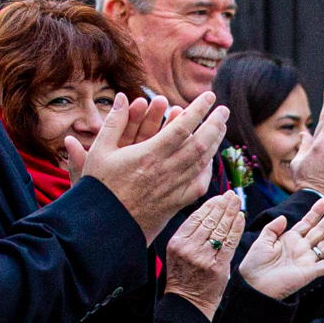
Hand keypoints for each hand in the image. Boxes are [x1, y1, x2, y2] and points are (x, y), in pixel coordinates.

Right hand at [75, 94, 229, 241]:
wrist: (104, 225)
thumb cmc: (99, 187)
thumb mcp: (99, 151)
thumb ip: (113, 123)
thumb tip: (120, 97)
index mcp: (150, 155)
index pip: (182, 127)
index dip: (198, 110)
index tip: (209, 97)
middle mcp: (167, 170)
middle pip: (201, 143)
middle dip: (215, 124)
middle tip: (224, 110)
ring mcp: (175, 188)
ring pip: (203, 162)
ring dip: (215, 143)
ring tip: (221, 128)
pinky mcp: (176, 203)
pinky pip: (199, 184)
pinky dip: (207, 169)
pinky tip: (209, 160)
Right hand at [162, 190, 243, 318]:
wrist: (189, 302)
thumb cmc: (185, 277)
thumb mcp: (179, 254)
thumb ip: (190, 236)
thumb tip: (208, 214)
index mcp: (177, 242)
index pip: (195, 218)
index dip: (209, 206)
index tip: (219, 197)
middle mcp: (188, 247)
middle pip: (209, 221)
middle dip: (222, 206)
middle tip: (232, 195)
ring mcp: (202, 256)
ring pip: (219, 229)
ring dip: (231, 213)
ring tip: (237, 202)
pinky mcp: (217, 265)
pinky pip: (229, 242)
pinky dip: (236, 228)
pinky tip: (241, 218)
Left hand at [237, 196, 323, 299]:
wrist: (253, 285)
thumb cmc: (255, 265)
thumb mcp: (262, 242)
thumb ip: (272, 228)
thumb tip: (284, 217)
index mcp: (291, 239)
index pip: (308, 222)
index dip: (317, 211)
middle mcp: (302, 248)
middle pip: (321, 230)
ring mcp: (308, 260)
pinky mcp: (311, 273)